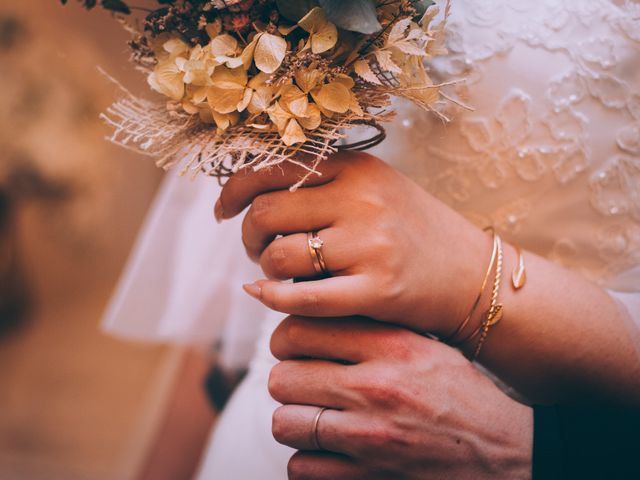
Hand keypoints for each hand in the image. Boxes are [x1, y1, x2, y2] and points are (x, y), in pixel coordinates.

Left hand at [216, 151, 489, 335]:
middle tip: (256, 249)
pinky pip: (301, 298)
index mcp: (356, 166)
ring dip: (265, 269)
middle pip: (266, 214)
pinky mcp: (376, 289)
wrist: (469, 274)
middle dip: (247, 236)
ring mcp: (370, 245)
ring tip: (279, 273)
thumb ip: (321, 183)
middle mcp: (362, 199)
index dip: (233, 190)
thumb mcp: (374, 188)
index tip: (223, 210)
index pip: (270, 168)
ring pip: (278, 257)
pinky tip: (269, 296)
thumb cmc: (412, 231)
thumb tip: (249, 194)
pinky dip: (273, 299)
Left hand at [269, 316, 532, 479]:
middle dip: (289, 382)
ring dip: (295, 423)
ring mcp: (368, 438)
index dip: (284, 339)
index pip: (299, 330)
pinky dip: (308, 462)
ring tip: (316, 419)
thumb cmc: (462, 396)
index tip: (291, 347)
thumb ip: (373, 330)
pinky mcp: (366, 478)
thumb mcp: (426, 346)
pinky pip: (300, 468)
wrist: (506, 454)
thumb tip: (317, 318)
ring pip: (284, 424)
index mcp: (391, 346)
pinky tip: (329, 452)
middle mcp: (375, 388)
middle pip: (282, 378)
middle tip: (304, 385)